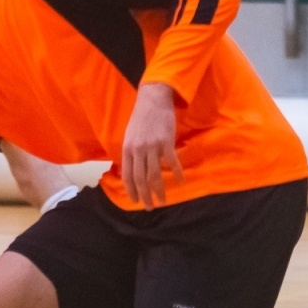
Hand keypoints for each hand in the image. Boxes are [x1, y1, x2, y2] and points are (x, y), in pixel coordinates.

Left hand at [120, 82, 184, 208]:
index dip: (131, 190)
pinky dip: (177, 173)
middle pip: (141, 178)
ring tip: (162, 201)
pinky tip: (180, 182)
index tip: (136, 201)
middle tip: (149, 207)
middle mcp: (138, 150)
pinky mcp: (166, 141)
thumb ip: (130, 153)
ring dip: (159, 190)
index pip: (127, 175)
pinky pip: (172, 162)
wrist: (153, 99)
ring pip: (155, 174)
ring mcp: (153, 146)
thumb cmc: (141, 118)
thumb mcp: (129, 135)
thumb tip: (131, 170)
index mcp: (127, 149)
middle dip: (145, 195)